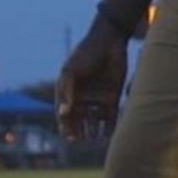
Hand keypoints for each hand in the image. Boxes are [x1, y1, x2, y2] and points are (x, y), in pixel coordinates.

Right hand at [55, 17, 128, 140]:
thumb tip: (63, 113)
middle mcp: (83, 97)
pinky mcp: (113, 95)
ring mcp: (98, 97)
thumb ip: (66, 90)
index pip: (65, 115)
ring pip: (94, 121)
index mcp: (69, 92)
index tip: (70, 137)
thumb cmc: (86, 52)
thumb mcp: (71, 70)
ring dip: (94, 131)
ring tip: (94, 137)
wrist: (111, 38)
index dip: (66, 127)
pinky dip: (109, 126)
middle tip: (82, 139)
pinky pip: (111, 115)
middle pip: (79, 121)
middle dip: (79, 132)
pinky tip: (108, 134)